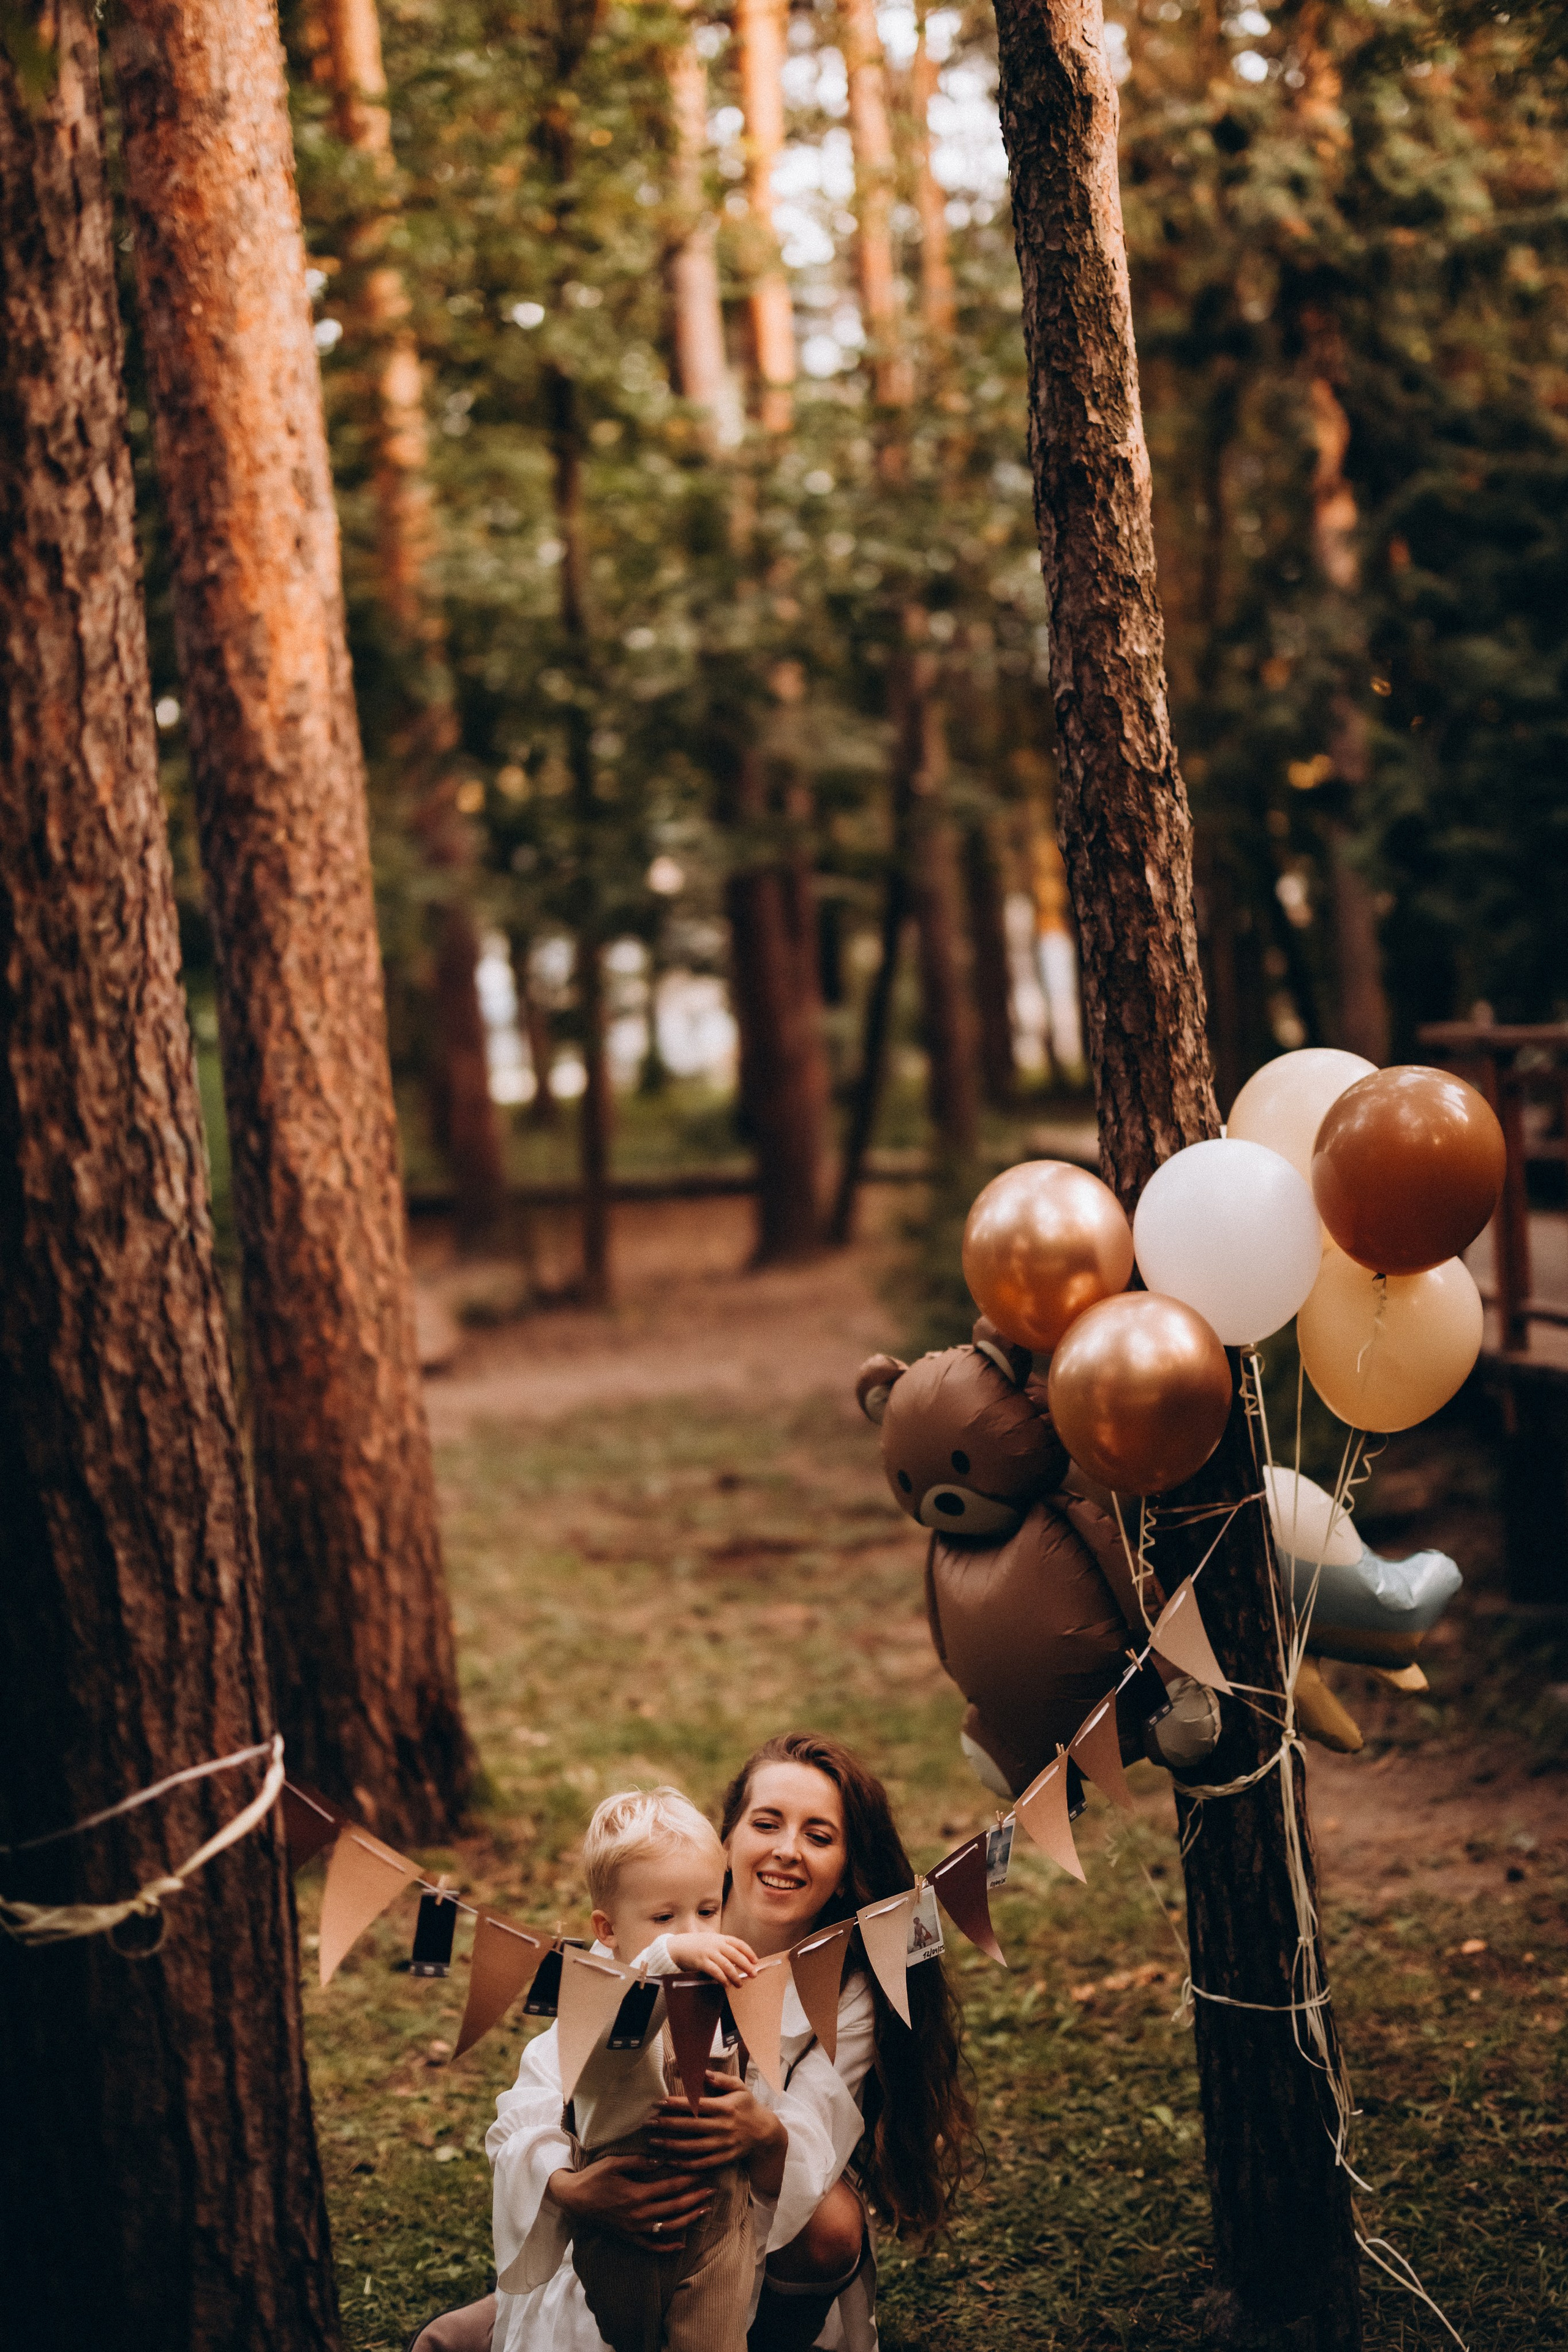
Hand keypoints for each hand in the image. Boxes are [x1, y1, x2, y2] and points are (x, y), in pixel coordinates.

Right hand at [548, 2152, 710, 2253]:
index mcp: (637, 2194)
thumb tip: (660, 2160)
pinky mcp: (629, 2237)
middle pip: (675, 2208)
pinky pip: (652, 2246)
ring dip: (688, 2219)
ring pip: (668, 2227)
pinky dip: (667, 2247)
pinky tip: (681, 2243)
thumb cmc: (594, 2177)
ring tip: (704, 2210)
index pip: (670, 2187)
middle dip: (695, 2199)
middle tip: (712, 2190)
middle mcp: (639, 2215)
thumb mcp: (615, 2162)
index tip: (702, 2172)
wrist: (575, 2199)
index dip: (688, 2180)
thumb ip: (639, 2161)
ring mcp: (635, 2229)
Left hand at [646, 2070, 787, 2176]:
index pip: (697, 2106)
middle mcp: (723, 2127)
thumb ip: (721, 2079)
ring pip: (693, 2147)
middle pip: (691, 2127)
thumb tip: (702, 2072)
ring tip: (653, 2141)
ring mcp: (723, 2145)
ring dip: (672, 2145)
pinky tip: (670, 2161)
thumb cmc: (748, 2105)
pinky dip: (686, 2164)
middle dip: (668, 2124)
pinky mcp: (723, 2159)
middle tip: (648, 2122)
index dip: (677, 2104)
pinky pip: (702, 2164)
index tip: (659, 2102)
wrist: (764, 2133)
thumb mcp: (739, 2087)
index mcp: (725, 2108)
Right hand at [665, 1930, 757, 1986]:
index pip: (739, 1944)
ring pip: (727, 1965)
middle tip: (754, 1974)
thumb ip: (723, 1947)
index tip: (755, 1961)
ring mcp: (709, 1953)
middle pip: (736, 1955)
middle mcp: (716, 1944)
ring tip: (740, 1984)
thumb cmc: (696, 1945)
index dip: (749, 1952)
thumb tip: (738, 1961)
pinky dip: (723, 1979)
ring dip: (735, 1976)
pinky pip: (715, 1972)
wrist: (677, 1946)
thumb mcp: (711, 1941)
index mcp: (720, 1938)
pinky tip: (726, 1984)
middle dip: (746, 1965)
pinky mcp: (701, 1962)